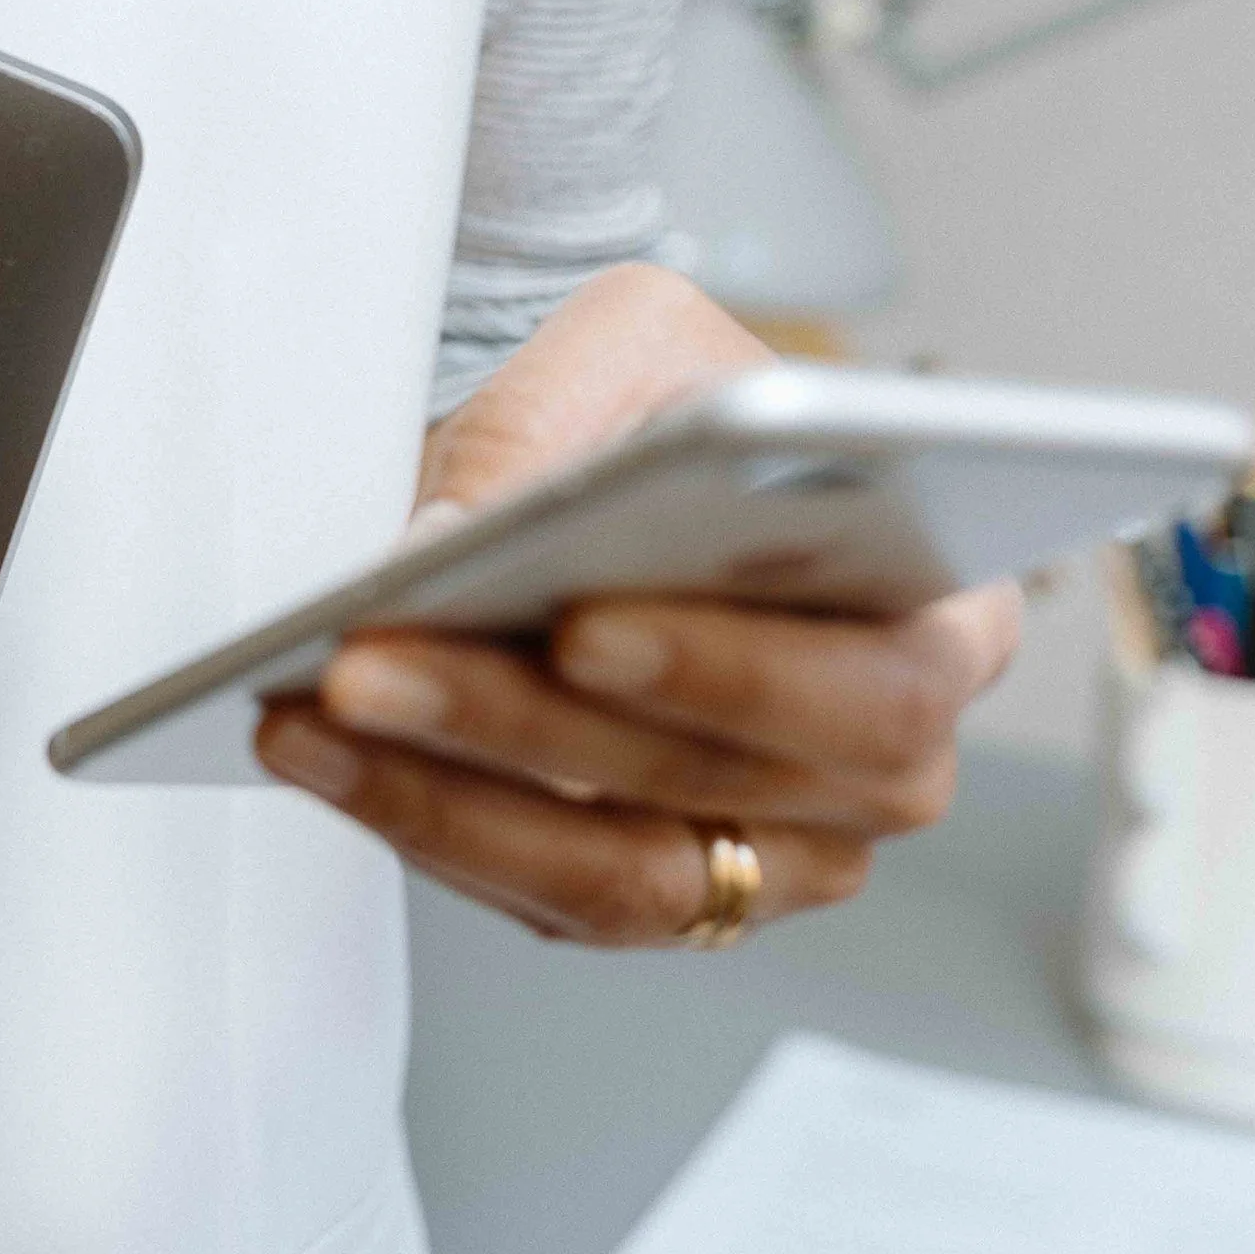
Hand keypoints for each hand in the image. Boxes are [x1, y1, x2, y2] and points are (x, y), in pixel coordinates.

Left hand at [256, 266, 1018, 944]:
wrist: (628, 475)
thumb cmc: (678, 413)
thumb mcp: (641, 348)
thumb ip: (562, 426)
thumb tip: (446, 547)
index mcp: (947, 620)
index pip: (879, 682)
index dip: (731, 669)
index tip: (579, 621)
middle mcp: (885, 769)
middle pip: (721, 789)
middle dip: (525, 725)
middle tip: (375, 660)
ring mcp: (780, 859)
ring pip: (616, 875)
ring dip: (440, 790)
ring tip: (308, 704)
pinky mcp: (664, 905)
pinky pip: (541, 897)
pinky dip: (418, 818)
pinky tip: (316, 746)